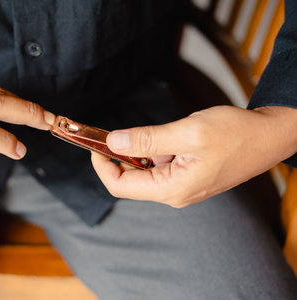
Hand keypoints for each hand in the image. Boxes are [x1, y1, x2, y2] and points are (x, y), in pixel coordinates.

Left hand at [91, 105, 296, 207]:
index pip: (120, 185)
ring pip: (144, 171)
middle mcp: (173, 193)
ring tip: (153, 131)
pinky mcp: (187, 177)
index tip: (95, 143)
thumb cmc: (236, 134)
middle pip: (130, 180)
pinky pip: (160, 166)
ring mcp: (181, 187)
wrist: (269, 136)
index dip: (102, 165)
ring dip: (137, 151)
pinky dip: (153, 150)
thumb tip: (113, 140)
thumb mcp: (187, 132)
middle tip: (112, 132)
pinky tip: (169, 136)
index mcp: (171, 188)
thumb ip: (147, 138)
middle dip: (117, 156)